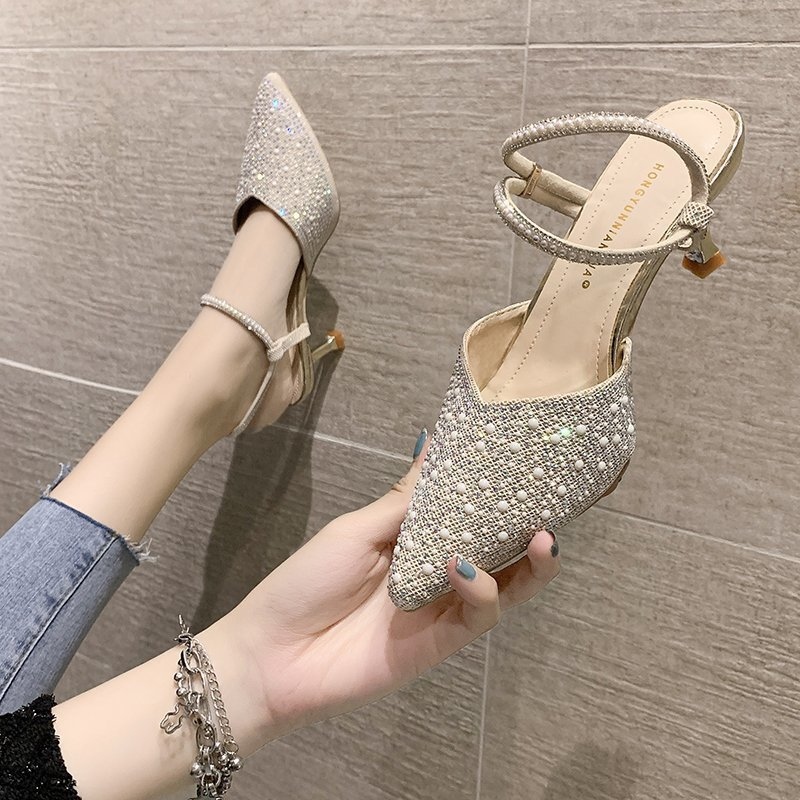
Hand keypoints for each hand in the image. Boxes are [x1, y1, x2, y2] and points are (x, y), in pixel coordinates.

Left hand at [232, 439, 560, 742]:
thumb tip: (433, 444)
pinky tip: (463, 569)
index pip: (470, 510)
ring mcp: (443, 607)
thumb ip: (405, 500)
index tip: (526, 462)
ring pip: (506, 586)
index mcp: (416, 538)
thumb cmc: (307, 581)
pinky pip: (478, 616)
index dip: (500, 490)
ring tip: (540, 537)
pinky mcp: (443, 642)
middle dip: (530, 527)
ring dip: (527, 562)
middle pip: (500, 548)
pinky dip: (481, 590)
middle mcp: (438, 570)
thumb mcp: (357, 529)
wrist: (273, 655)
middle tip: (553, 503)